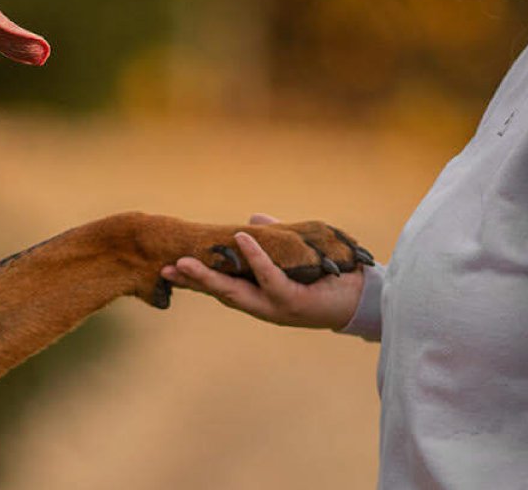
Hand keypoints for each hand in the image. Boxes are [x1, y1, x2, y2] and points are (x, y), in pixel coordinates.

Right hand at [160, 214, 370, 330]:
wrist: (361, 299)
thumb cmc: (328, 278)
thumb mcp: (293, 255)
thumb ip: (272, 239)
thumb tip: (251, 221)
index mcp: (259, 294)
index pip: (222, 285)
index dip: (196, 277)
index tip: (169, 266)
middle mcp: (263, 305)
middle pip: (221, 291)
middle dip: (193, 281)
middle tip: (166, 269)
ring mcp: (276, 306)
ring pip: (236, 291)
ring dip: (210, 276)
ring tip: (187, 261)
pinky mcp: (293, 301)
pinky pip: (269, 277)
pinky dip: (255, 257)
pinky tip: (240, 238)